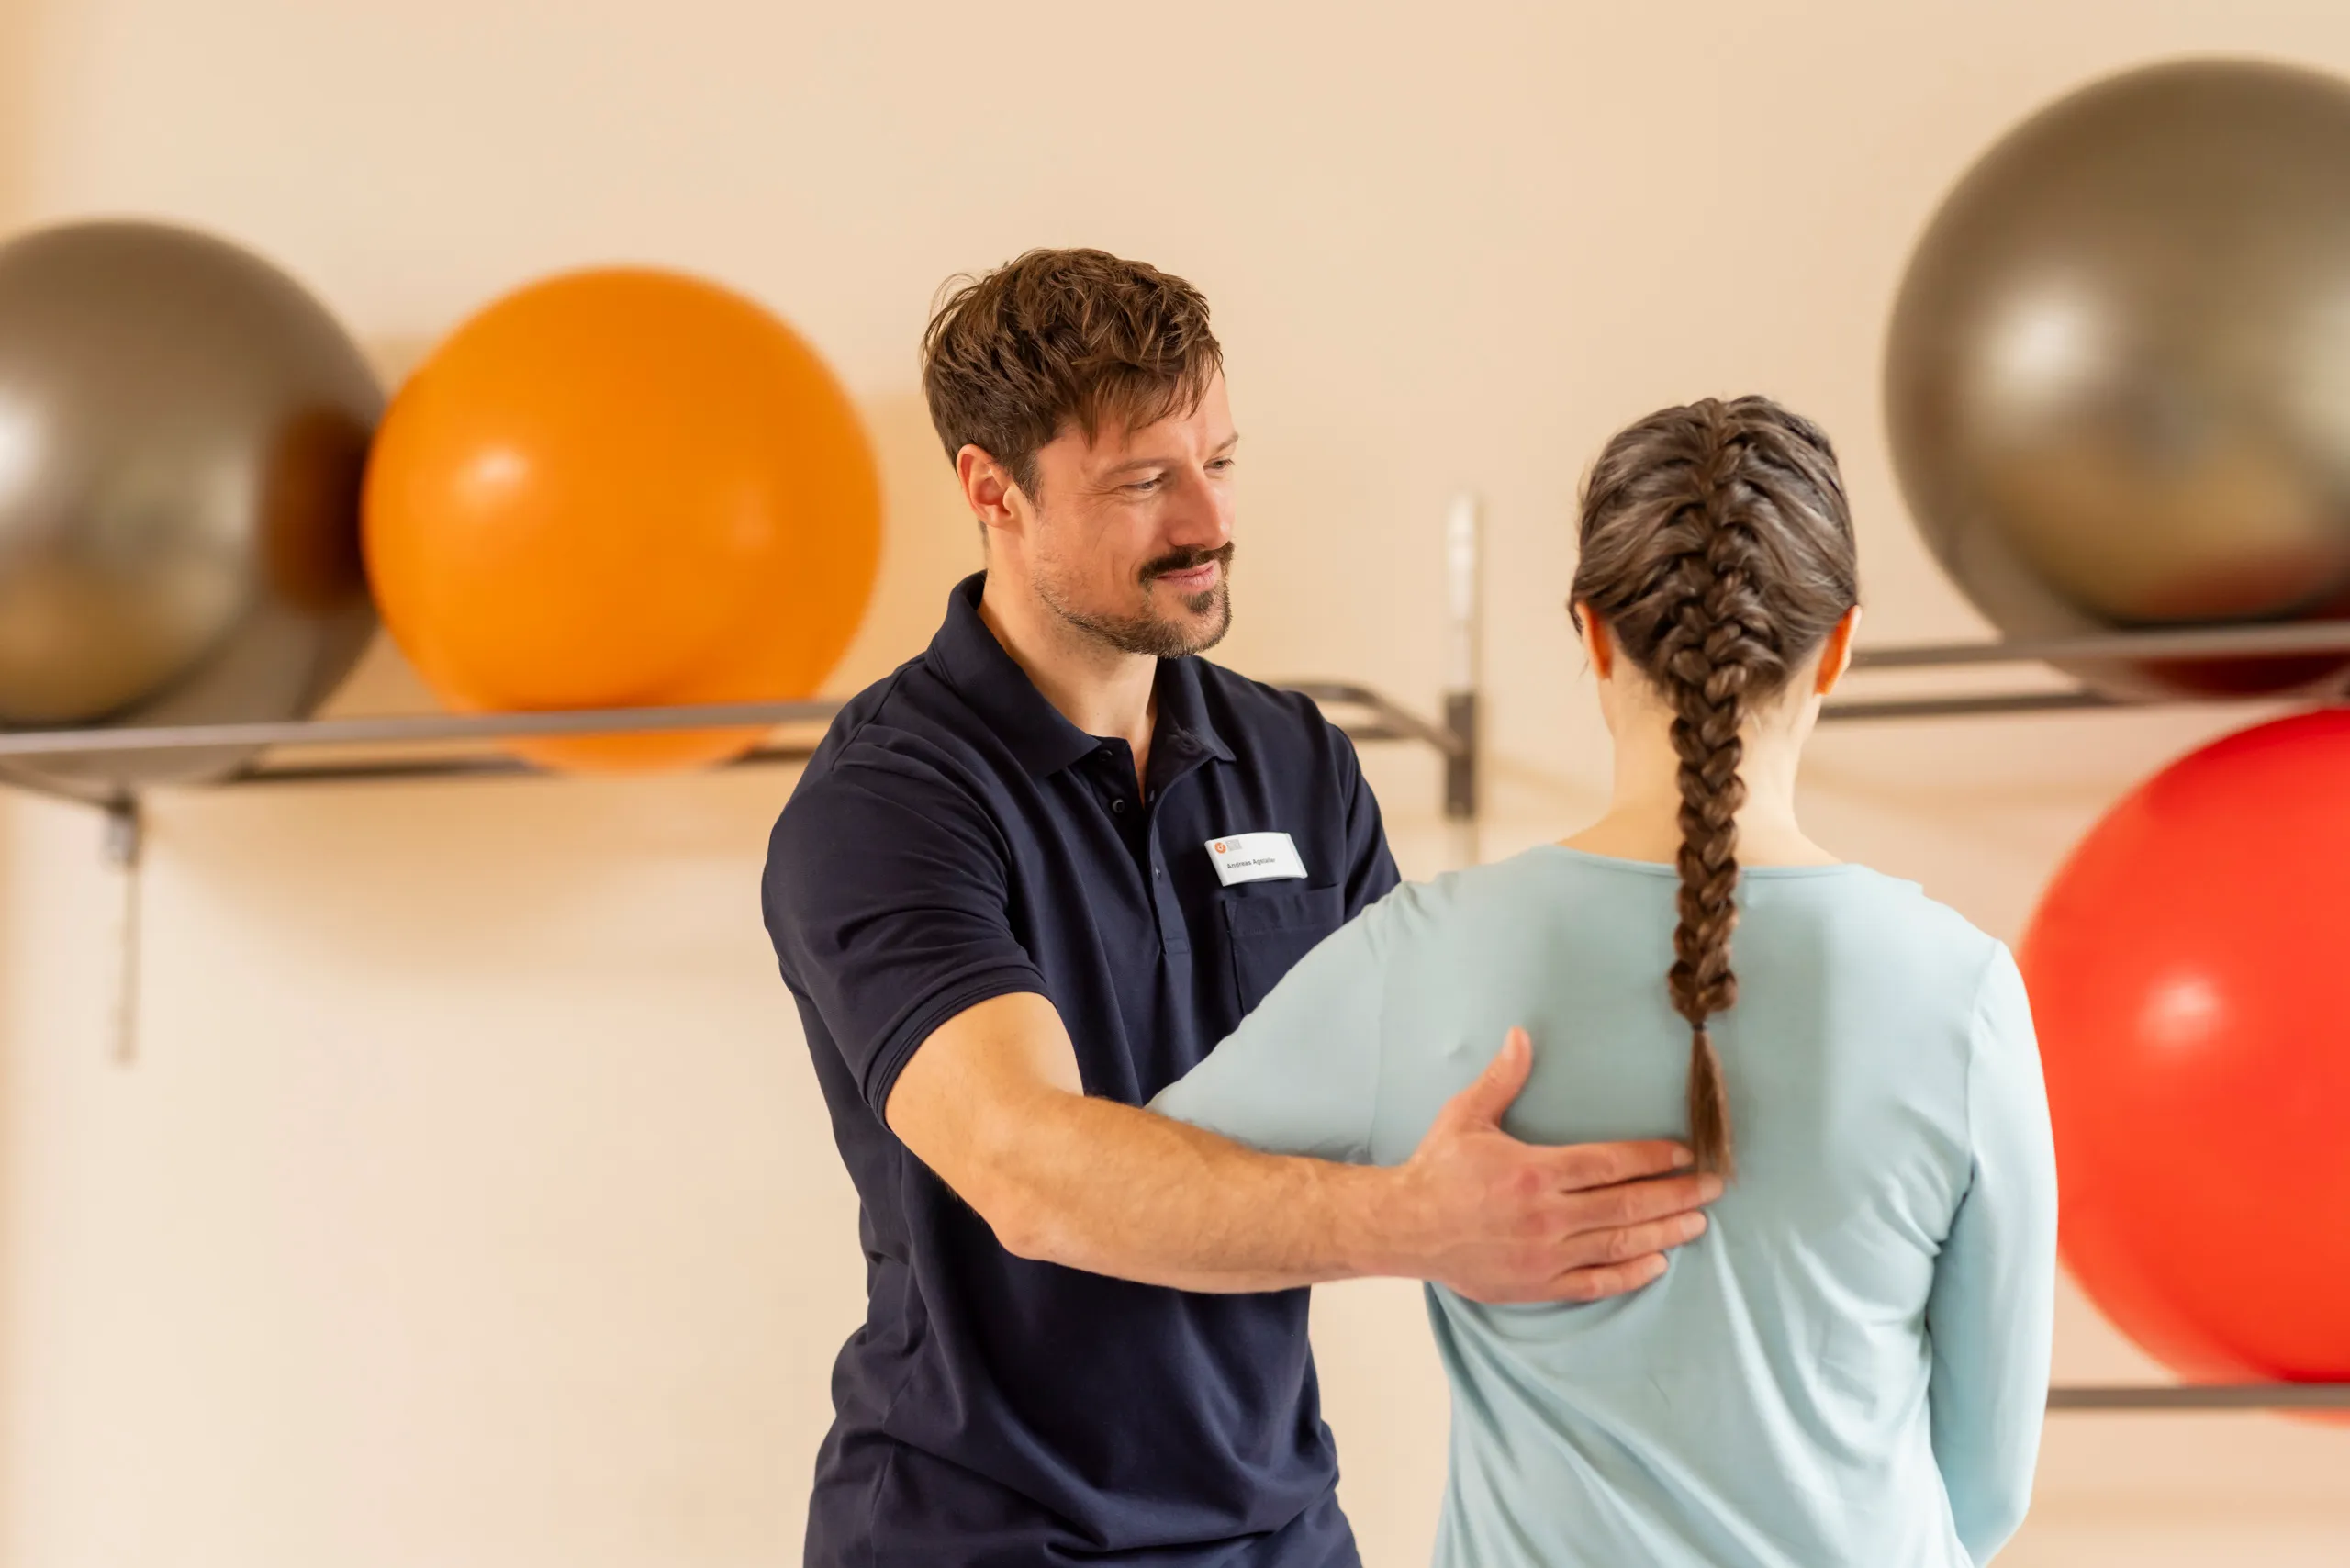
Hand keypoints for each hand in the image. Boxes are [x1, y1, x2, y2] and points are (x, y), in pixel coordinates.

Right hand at [1387, 1028, 1721, 1303]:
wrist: (1405, 1228)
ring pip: (1619, 1243)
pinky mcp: (1539, 1284)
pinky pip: (1595, 1282)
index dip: (1653, 1157)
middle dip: (1677, 1194)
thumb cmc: (1437, 1170)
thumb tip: (1521, 1035)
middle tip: (1714, 1187)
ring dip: (1665, 1232)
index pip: (1611, 1163)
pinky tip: (1657, 1263)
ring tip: (1698, 1223)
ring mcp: (1546, 1254)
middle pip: (1628, 1204)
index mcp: (1534, 1171)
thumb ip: (1501, 1079)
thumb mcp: (1465, 1116)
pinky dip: (1630, 1274)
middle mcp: (1547, 1215)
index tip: (1685, 1153)